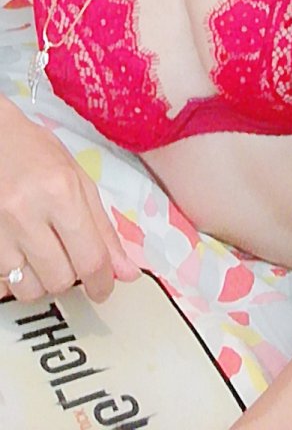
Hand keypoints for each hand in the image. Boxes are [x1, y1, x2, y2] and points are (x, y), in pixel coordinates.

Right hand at [0, 97, 139, 302]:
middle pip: (60, 279)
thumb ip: (102, 228)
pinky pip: (3, 284)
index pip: (90, 258)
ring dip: (42, 279)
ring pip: (29, 289)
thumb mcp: (77, 179)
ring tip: (42, 252)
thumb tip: (126, 271)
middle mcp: (28, 213)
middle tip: (68, 255)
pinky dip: (15, 277)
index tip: (102, 288)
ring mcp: (0, 231)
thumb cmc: (34, 153)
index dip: (102, 282)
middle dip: (71, 276)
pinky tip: (20, 255)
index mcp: (61, 192)